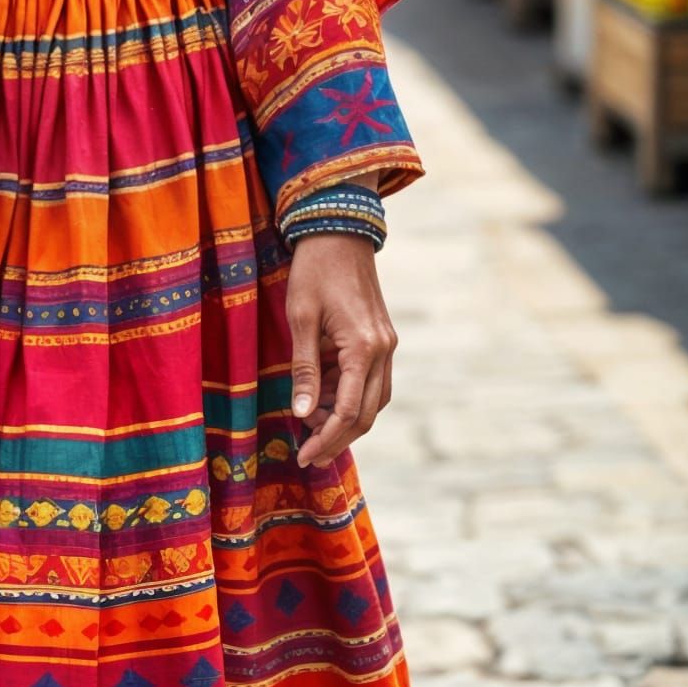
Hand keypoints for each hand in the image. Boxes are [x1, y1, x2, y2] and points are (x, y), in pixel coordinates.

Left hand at [285, 232, 396, 469]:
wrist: (339, 230)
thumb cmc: (314, 270)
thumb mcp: (301, 318)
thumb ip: (305, 369)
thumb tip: (303, 414)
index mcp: (364, 347)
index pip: (350, 411)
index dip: (327, 439)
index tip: (304, 456)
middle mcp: (383, 350)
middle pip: (367, 413)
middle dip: (338, 438)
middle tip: (308, 455)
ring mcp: (386, 344)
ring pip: (373, 399)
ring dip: (344, 418)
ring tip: (309, 427)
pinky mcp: (381, 337)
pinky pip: (370, 379)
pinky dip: (349, 395)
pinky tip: (322, 399)